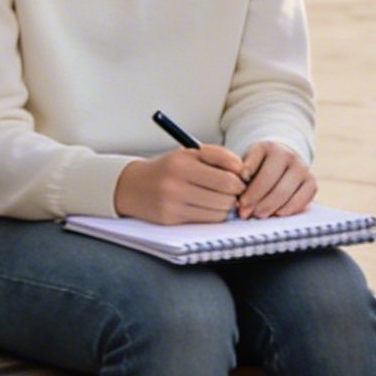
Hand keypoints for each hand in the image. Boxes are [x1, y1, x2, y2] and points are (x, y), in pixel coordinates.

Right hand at [113, 145, 248, 223]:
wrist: (132, 186)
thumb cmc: (168, 168)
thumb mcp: (190, 153)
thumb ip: (219, 155)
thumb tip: (242, 170)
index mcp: (182, 164)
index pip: (226, 180)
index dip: (240, 182)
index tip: (240, 180)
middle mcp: (175, 186)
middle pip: (225, 199)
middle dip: (235, 196)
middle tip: (232, 191)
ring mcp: (172, 205)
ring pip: (218, 213)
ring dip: (226, 207)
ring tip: (220, 198)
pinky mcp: (170, 221)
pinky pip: (205, 222)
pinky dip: (213, 215)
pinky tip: (208, 207)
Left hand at [235, 140, 317, 218]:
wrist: (283, 162)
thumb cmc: (259, 167)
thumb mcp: (248, 164)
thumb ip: (242, 178)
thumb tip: (240, 201)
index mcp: (269, 147)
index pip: (255, 168)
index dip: (247, 188)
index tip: (239, 201)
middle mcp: (288, 155)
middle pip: (270, 181)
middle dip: (255, 200)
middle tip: (245, 213)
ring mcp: (302, 168)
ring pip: (285, 191)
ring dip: (269, 207)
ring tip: (258, 215)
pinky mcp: (312, 182)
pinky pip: (302, 198)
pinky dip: (289, 208)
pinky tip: (277, 213)